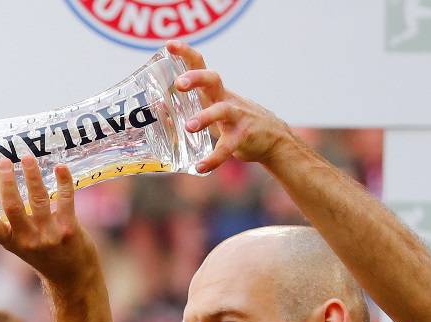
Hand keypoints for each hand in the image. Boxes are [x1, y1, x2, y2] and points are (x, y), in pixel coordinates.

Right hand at [0, 157, 99, 287]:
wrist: (71, 276)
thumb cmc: (42, 252)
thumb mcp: (20, 237)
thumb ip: (7, 210)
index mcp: (11, 243)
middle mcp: (28, 240)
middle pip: (14, 208)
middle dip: (8, 184)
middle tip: (3, 162)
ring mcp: (49, 235)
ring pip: (39, 200)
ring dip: (32, 176)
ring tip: (26, 157)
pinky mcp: (69, 229)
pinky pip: (65, 201)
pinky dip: (63, 182)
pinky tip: (60, 167)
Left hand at [168, 41, 296, 173]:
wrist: (271, 139)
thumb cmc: (234, 122)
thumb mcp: (211, 112)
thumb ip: (186, 110)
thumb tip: (158, 109)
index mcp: (214, 92)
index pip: (200, 66)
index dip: (186, 54)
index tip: (169, 45)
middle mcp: (225, 99)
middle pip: (213, 80)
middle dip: (196, 78)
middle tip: (179, 83)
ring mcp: (237, 116)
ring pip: (222, 110)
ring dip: (205, 117)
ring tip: (189, 126)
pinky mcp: (243, 136)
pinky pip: (228, 147)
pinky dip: (214, 158)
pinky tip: (200, 167)